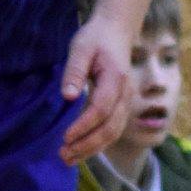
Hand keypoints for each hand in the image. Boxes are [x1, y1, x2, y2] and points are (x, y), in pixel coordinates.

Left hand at [58, 15, 132, 164]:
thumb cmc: (96, 38)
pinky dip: (98, 144)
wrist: (116, 31)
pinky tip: (80, 150)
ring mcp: (126, 102)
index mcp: (116, 79)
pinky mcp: (122, 107)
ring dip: (92, 149)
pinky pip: (113, 130)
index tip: (65, 137)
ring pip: (114, 133)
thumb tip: (68, 96)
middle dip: (88, 145)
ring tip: (69, 159)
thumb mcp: (80, 47)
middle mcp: (126, 94)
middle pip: (111, 128)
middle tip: (64, 155)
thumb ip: (74, 70)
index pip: (101, 109)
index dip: (84, 126)